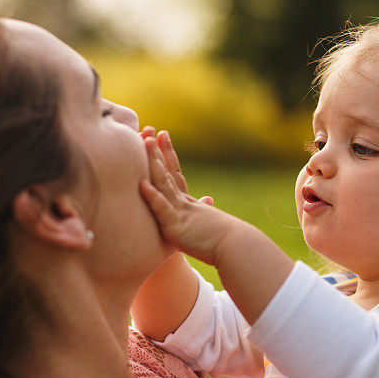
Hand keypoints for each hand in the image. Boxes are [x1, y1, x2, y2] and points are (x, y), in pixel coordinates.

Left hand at [140, 129, 223, 263]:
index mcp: (188, 203)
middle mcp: (183, 203)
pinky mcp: (176, 227)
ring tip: (146, 143)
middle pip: (167, 173)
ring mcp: (179, 213)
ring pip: (164, 184)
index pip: (175, 174)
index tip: (163, 134)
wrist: (235, 246)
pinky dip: (153, 197)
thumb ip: (204, 210)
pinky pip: (163, 210)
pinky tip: (142, 185)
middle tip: (149, 130)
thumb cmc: (223, 239)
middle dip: (157, 151)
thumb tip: (208, 200)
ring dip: (154, 164)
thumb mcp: (208, 221)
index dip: (168, 154)